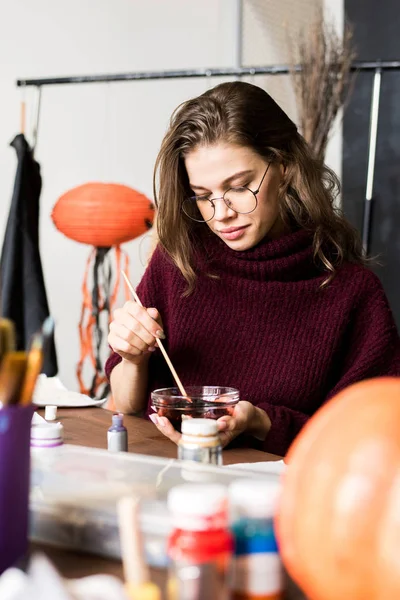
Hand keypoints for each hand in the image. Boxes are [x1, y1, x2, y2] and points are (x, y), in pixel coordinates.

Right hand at [108, 301, 164, 365]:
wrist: (140, 347)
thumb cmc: (148, 331)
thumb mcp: (155, 322)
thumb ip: (155, 316)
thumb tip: (153, 313)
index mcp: (130, 306)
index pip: (138, 311)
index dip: (150, 323)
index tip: (159, 333)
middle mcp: (119, 313)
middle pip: (134, 325)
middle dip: (148, 336)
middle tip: (155, 343)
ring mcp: (113, 326)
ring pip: (129, 336)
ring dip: (142, 344)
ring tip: (149, 347)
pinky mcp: (111, 339)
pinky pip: (125, 346)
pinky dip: (137, 350)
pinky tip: (141, 351)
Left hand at [149, 401, 270, 447]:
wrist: (250, 417)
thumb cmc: (246, 417)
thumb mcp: (242, 416)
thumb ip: (234, 421)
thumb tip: (221, 424)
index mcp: (214, 440)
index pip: (189, 441)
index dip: (174, 433)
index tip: (164, 422)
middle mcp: (206, 439)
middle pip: (181, 439)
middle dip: (166, 429)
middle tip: (155, 416)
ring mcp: (203, 433)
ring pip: (180, 434)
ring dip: (166, 425)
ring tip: (155, 415)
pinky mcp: (202, 426)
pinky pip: (185, 427)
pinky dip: (173, 420)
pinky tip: (165, 413)